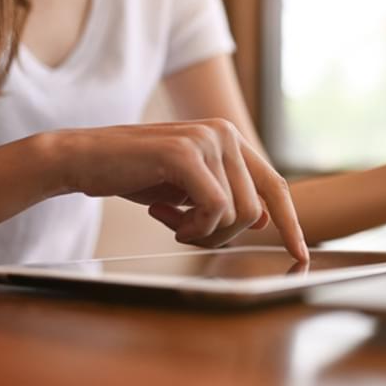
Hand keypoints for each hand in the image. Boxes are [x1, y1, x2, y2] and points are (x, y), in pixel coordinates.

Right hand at [54, 119, 308, 260]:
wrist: (86, 159)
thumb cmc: (137, 174)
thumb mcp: (190, 189)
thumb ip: (227, 196)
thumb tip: (262, 219)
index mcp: (230, 140)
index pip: (274, 186)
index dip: (290, 222)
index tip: (300, 253)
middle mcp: (225, 133)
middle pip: (254, 208)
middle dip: (222, 234)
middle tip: (186, 231)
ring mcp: (207, 140)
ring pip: (236, 213)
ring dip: (202, 231)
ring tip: (171, 219)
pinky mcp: (186, 154)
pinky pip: (214, 209)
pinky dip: (192, 226)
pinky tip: (163, 214)